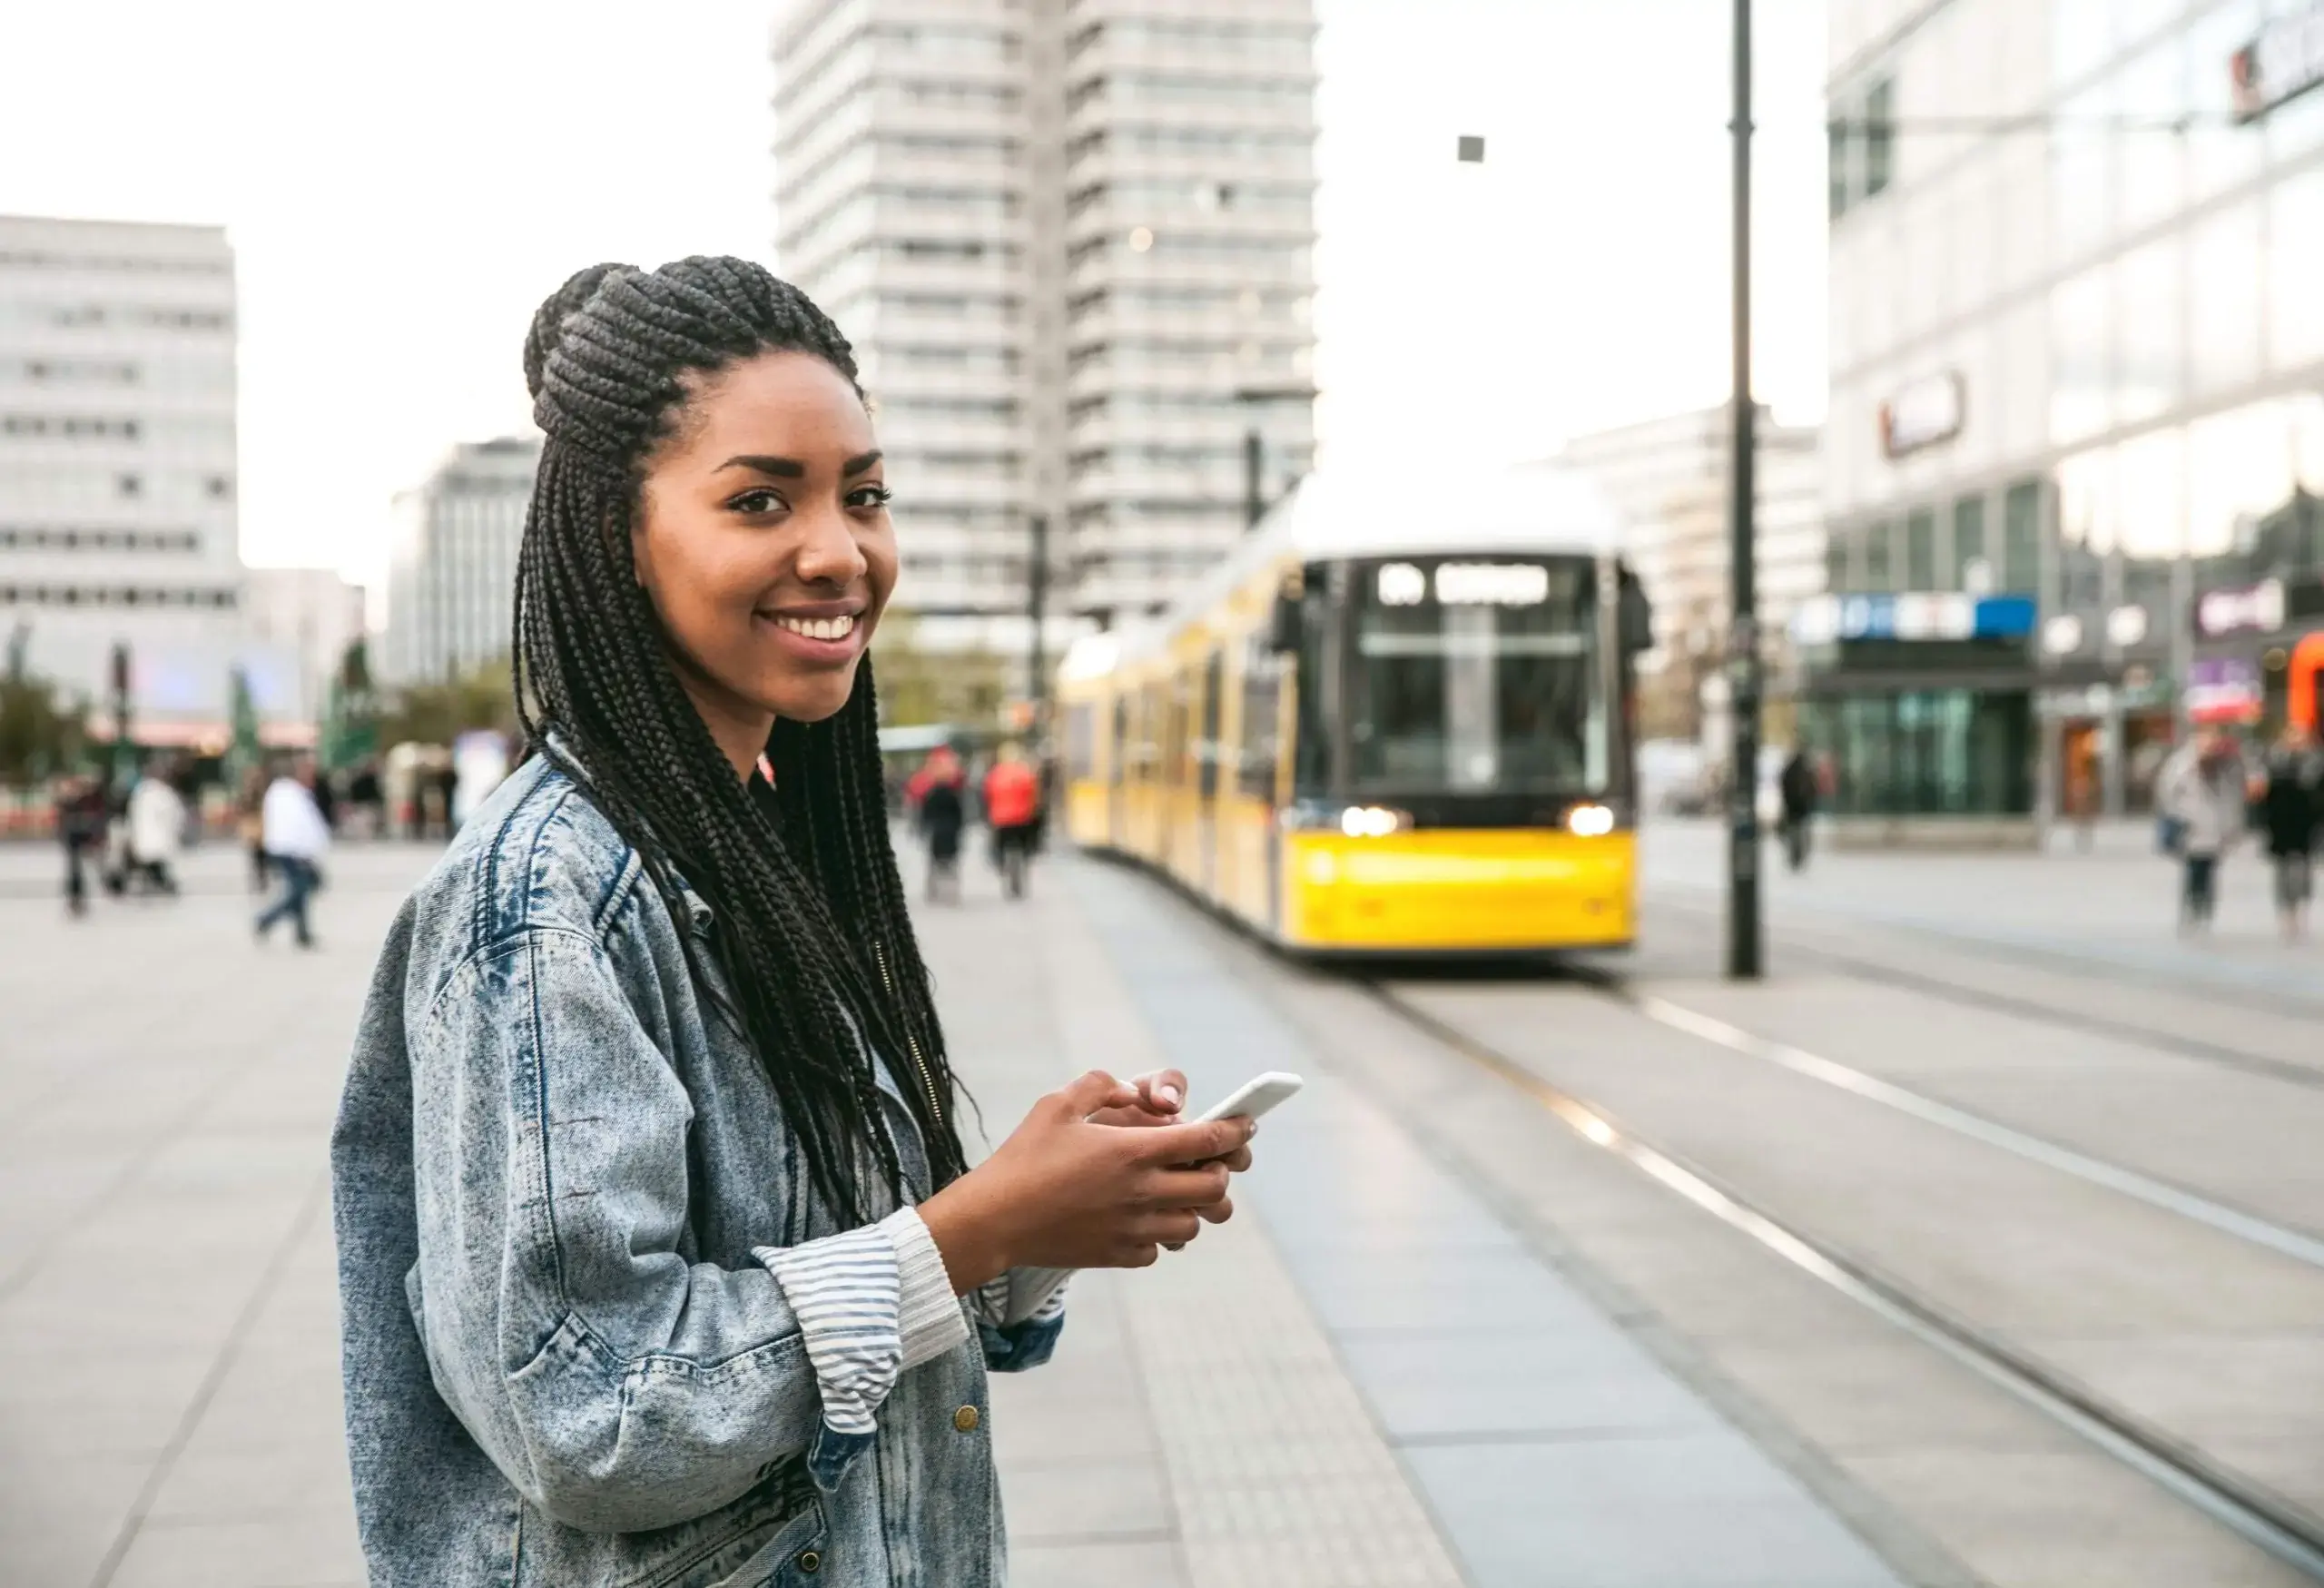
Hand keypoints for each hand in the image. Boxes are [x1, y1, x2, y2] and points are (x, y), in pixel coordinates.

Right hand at [917, 1070, 1256, 1289]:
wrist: (994, 1220)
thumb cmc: (1023, 1157)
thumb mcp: (1058, 1105)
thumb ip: (1102, 1087)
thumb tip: (1134, 1090)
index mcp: (1133, 1151)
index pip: (1206, 1140)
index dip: (1234, 1131)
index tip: (1246, 1126)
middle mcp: (1142, 1193)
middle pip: (1214, 1188)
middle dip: (1220, 1172)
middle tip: (1206, 1162)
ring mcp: (1132, 1229)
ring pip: (1192, 1225)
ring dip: (1193, 1207)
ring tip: (1175, 1193)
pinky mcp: (1117, 1256)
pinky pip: (1158, 1250)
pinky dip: (1158, 1236)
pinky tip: (1139, 1220)